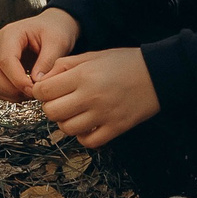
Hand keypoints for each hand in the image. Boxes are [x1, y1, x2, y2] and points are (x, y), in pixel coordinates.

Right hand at [0, 8, 81, 102]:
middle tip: (31, 93)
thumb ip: (47, 62)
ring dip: (7, 92)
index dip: (18, 80)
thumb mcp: (58, 43)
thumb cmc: (55, 30)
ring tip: (29, 93)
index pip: (5, 60)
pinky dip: (6, 92)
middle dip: (9, 89)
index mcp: (11, 33)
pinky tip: (23, 92)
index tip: (34, 90)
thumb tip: (36, 83)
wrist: (53, 25)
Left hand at [30, 46, 160, 149]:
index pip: (44, 91)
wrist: (157, 74)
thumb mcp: (91, 55)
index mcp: (82, 75)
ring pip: (67, 129)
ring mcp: (103, 115)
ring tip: (73, 112)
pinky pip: (88, 141)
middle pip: (52, 112)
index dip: (39, 91)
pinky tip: (87, 125)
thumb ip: (64, 65)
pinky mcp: (115, 129)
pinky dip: (83, 136)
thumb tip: (42, 80)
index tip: (45, 90)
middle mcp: (90, 96)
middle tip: (59, 101)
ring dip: (65, 122)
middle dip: (50, 107)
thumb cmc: (123, 62)